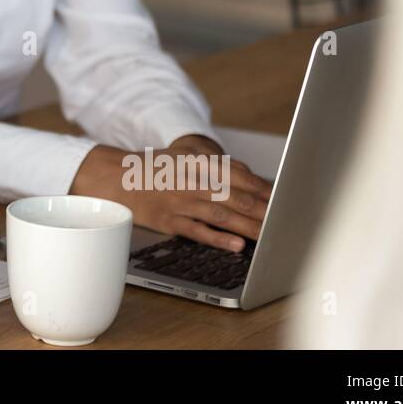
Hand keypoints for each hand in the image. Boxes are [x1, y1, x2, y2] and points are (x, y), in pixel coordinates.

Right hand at [70, 136, 272, 251]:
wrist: (117, 178)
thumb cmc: (158, 170)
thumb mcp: (187, 158)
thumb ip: (218, 167)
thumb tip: (252, 177)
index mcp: (198, 163)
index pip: (239, 177)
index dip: (263, 190)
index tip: (283, 201)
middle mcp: (191, 180)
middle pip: (235, 196)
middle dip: (262, 210)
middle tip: (285, 222)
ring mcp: (179, 201)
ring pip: (221, 215)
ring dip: (247, 226)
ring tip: (268, 236)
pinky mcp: (168, 220)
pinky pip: (197, 231)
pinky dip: (218, 238)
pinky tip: (236, 245)